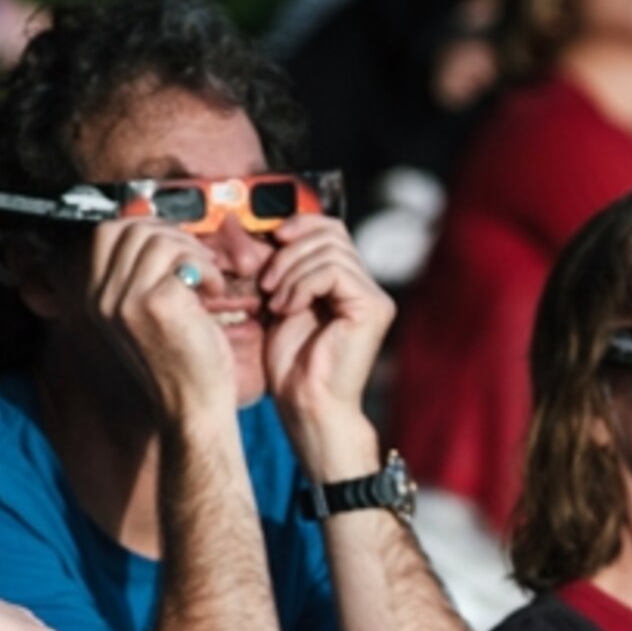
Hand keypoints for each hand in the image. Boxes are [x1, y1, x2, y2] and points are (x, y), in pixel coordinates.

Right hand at [81, 218, 237, 417]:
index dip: (143, 228)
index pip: (103, 233)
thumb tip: (144, 222)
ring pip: (160, 240)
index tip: (171, 247)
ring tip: (206, 282)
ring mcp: (124, 301)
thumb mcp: (139, 312)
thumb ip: (132, 273)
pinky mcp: (156, 304)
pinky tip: (214, 296)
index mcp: (89, 298)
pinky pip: (187, 261)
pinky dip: (209, 272)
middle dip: (172, 236)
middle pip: (131, 229)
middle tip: (196, 263)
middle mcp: (99, 298)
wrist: (191, 407)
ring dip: (194, 253)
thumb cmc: (176, 361)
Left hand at [259, 214, 393, 461]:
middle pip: (331, 233)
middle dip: (290, 252)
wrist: (307, 405)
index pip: (331, 230)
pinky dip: (303, 284)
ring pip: (330, 250)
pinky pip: (333, 271)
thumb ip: (279, 267)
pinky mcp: (374, 307)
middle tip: (267, 284)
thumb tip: (257, 226)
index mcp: (347, 283)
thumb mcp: (278, 302)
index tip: (271, 240)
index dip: (300, 225)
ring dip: (291, 271)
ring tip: (276, 303)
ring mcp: (374, 297)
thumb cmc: (291, 365)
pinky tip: (289, 309)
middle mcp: (367, 287)